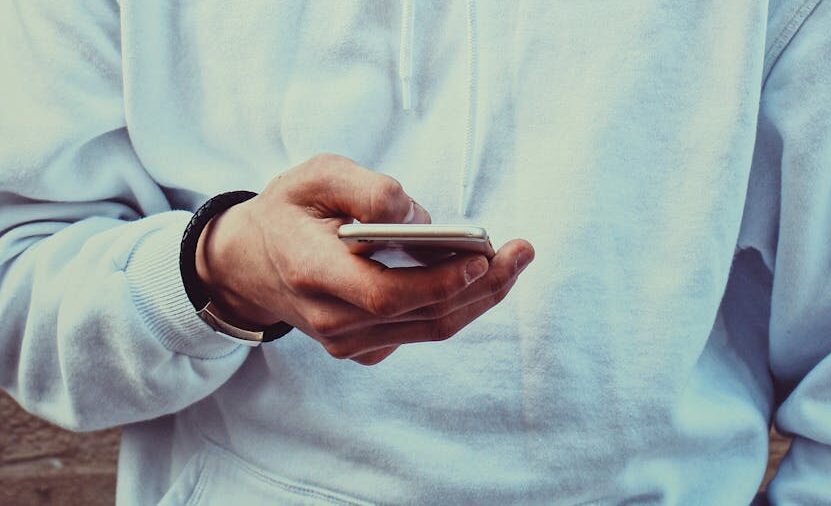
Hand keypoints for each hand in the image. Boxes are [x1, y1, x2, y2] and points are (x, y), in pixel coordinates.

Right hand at [196, 153, 533, 364]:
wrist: (249, 262)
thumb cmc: (288, 211)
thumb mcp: (315, 176)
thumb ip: (367, 189)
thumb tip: (421, 218)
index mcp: (312, 272)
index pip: (386, 293)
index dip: (439, 280)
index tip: (482, 256)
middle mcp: (331, 319)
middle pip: (423, 314)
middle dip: (483, 286)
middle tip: (522, 251)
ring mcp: (347, 341)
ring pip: (430, 327)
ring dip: (480, 297)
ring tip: (515, 260)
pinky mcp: (363, 347)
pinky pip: (420, 329)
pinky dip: (454, 303)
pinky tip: (477, 275)